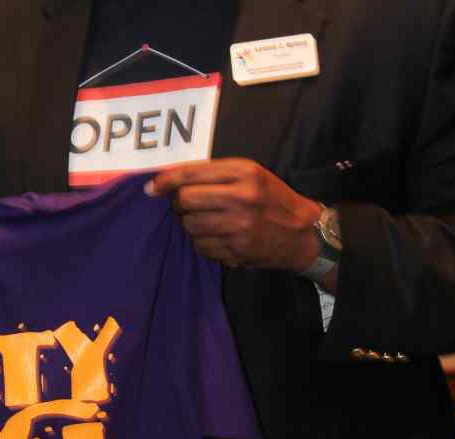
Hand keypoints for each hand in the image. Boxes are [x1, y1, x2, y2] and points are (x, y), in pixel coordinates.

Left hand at [147, 158, 321, 271]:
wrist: (302, 234)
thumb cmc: (271, 200)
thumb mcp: (251, 175)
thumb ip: (214, 174)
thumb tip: (169, 180)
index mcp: (244, 172)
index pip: (192, 174)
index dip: (166, 181)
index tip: (152, 187)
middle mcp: (241, 197)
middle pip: (185, 200)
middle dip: (180, 204)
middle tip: (187, 205)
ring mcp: (239, 226)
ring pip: (190, 225)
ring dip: (191, 225)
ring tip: (209, 221)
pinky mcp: (236, 250)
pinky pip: (201, 246)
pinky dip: (203, 242)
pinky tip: (219, 237)